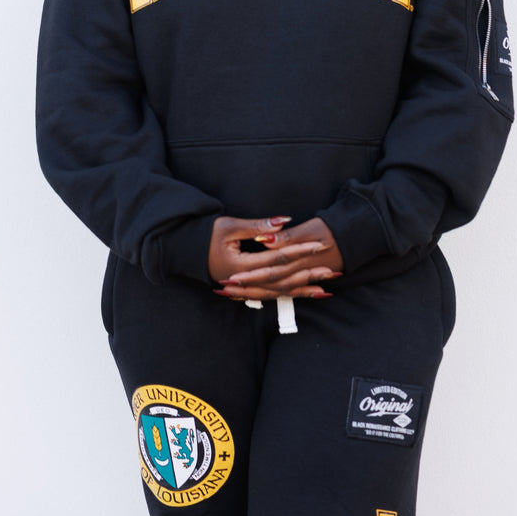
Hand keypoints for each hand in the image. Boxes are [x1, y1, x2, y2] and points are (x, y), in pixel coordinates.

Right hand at [210, 215, 342, 300]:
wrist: (185, 250)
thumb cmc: (205, 233)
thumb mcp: (229, 225)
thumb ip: (257, 226)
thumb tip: (283, 222)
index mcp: (239, 266)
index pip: (276, 259)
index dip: (298, 252)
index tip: (318, 244)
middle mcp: (243, 282)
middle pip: (281, 280)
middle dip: (307, 275)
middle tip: (331, 271)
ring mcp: (243, 288)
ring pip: (278, 291)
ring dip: (302, 289)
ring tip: (325, 288)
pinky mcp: (245, 288)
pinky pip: (271, 293)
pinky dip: (290, 293)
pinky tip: (305, 293)